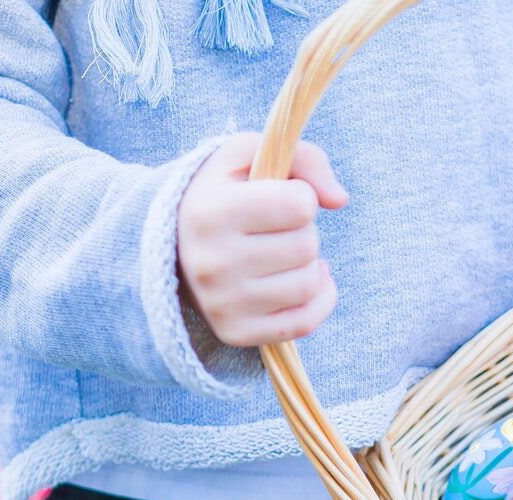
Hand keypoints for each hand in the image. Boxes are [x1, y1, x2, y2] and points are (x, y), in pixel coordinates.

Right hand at [177, 134, 348, 347]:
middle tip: (276, 229)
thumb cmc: (222, 193)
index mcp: (212, 212)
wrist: (172, 244)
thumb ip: (306, 159)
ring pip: (309, 284)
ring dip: (307, 265)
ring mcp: (222, 303)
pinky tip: (301, 278)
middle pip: (307, 246)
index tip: (278, 196)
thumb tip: (339, 199)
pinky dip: (318, 300)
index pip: (300, 205)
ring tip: (281, 253)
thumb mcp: (251, 155)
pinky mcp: (235, 332)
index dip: (301, 196)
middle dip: (303, 232)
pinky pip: (305, 322)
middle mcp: (212, 262)